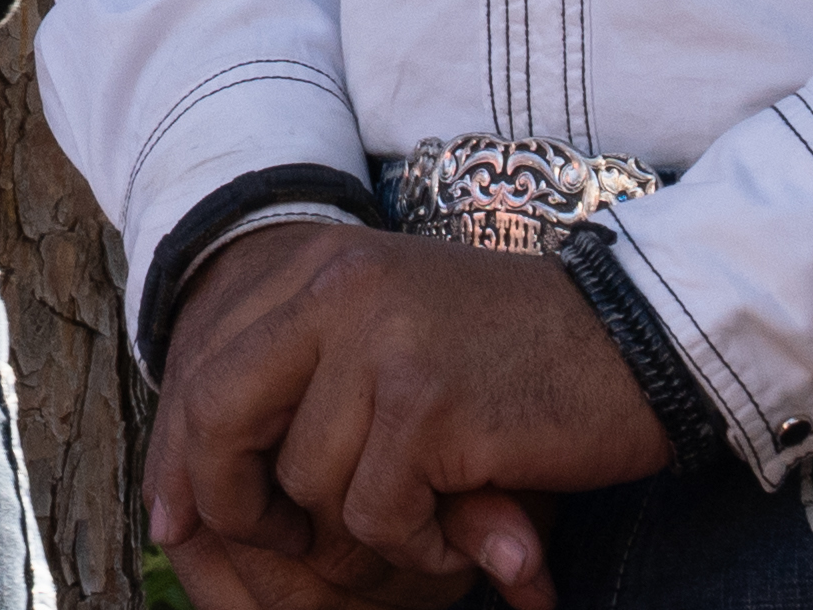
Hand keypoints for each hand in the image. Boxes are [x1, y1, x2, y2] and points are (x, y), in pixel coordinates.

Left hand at [148, 222, 675, 609]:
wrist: (637, 339)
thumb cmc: (506, 357)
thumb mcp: (383, 345)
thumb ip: (291, 398)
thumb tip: (175, 510)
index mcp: (313, 267)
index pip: (201, 374)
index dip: (186, 462)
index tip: (179, 523)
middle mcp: (332, 289)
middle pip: (219, 422)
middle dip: (240, 505)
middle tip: (293, 544)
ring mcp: (379, 342)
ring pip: (308, 487)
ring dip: (365, 530)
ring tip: (430, 510)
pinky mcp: (428, 404)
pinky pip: (378, 517)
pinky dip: (422, 544)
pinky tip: (468, 520)